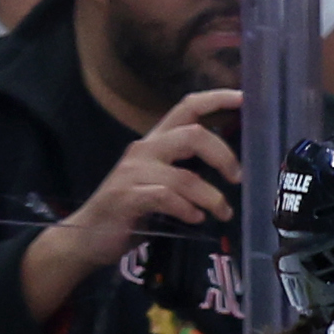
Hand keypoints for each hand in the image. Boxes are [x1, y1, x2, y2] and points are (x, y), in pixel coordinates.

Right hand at [20, 87, 242, 322]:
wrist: (89, 235)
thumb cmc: (133, 210)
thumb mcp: (164, 184)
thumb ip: (189, 173)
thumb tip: (231, 172)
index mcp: (156, 142)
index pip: (187, 107)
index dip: (216, 99)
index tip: (244, 98)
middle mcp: (145, 149)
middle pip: (193, 134)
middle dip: (223, 156)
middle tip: (237, 179)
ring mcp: (134, 172)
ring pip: (185, 175)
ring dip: (211, 197)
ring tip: (222, 213)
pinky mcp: (127, 196)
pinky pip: (166, 197)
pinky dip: (187, 209)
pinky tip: (195, 219)